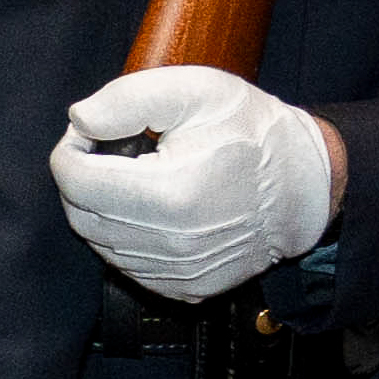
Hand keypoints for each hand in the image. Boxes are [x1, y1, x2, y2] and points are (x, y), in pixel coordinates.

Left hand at [55, 65, 342, 301]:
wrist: (306, 185)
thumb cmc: (253, 132)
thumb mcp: (198, 90)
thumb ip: (128, 99)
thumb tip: (79, 120)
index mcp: (169, 195)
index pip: (73, 179)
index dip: (71, 149)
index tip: (92, 133)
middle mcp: (171, 244)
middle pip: (80, 213)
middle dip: (84, 179)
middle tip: (113, 152)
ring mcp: (179, 273)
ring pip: (101, 242)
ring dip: (105, 208)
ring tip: (140, 178)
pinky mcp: (187, 288)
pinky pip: (129, 265)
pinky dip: (128, 236)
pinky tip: (155, 209)